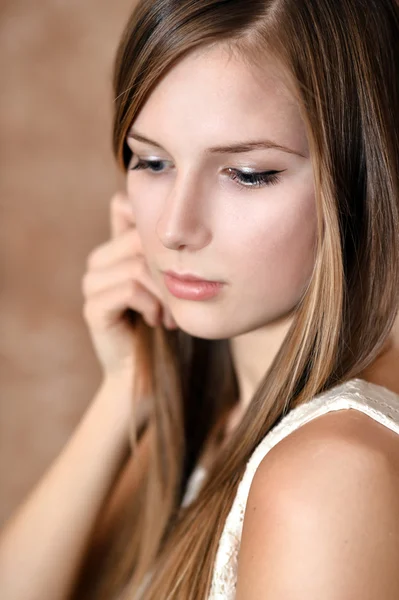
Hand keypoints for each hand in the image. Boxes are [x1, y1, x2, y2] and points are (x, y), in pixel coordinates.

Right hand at [82, 191, 176, 377]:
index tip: (177, 253)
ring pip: (136, 265)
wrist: (144, 374)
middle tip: (181, 296)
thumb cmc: (164, 325)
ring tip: (170, 315)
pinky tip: (158, 322)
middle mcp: (99, 261)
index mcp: (115, 249)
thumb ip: (171, 253)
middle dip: (167, 268)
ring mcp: (92, 283)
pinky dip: (151, 305)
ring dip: (163, 292)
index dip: (150, 218)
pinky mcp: (92, 307)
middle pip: (138, 237)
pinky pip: (129, 288)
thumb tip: (193, 221)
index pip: (122, 205)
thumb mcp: (171, 283)